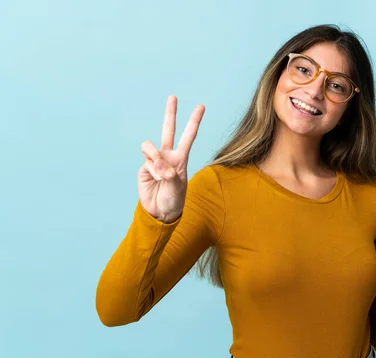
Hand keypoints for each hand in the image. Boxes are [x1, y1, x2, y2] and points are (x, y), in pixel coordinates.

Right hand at [138, 95, 204, 222]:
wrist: (160, 212)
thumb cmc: (173, 199)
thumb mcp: (175, 188)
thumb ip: (167, 174)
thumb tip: (157, 163)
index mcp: (181, 158)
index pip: (188, 136)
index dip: (194, 121)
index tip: (201, 106)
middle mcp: (168, 156)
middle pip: (168, 130)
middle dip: (170, 113)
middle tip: (173, 97)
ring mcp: (155, 160)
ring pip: (150, 146)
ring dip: (154, 159)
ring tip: (161, 174)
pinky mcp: (144, 167)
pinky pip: (146, 162)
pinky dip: (151, 171)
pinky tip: (156, 180)